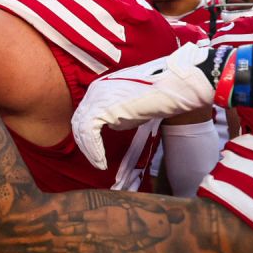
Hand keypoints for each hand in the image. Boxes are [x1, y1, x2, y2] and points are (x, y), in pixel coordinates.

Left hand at [72, 42, 214, 169]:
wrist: (172, 88)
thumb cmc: (159, 95)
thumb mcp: (132, 106)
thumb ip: (119, 115)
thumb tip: (112, 126)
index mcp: (100, 88)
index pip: (86, 113)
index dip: (88, 133)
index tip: (94, 149)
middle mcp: (95, 91)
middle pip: (80, 120)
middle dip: (85, 143)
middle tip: (94, 159)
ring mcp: (97, 98)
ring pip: (82, 129)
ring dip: (89, 150)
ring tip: (99, 164)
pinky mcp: (103, 108)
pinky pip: (89, 134)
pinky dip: (94, 150)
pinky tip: (101, 162)